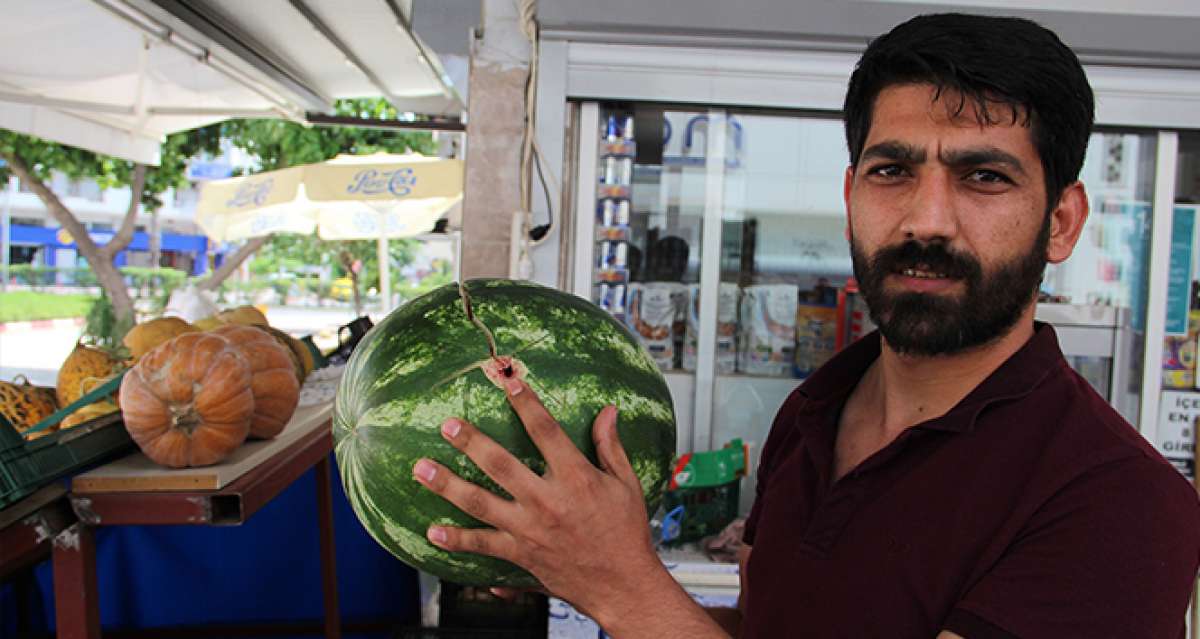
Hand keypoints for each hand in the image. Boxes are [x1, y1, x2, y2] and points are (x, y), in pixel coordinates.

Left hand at [411, 377, 670, 627]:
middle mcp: (548, 501)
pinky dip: (457, 539)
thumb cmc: (627, 532)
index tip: (509, 382)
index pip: (546, 432)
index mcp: (576, 478)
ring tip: (421, 468)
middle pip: (501, 465)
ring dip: (448, 485)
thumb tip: (608, 410)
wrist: (623, 585)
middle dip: (471, 442)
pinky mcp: (521, 554)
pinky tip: (433, 531)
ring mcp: (530, 530)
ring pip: (481, 503)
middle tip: (447, 425)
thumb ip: (611, 446)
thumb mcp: (626, 485)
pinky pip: (483, 545)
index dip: (527, 404)